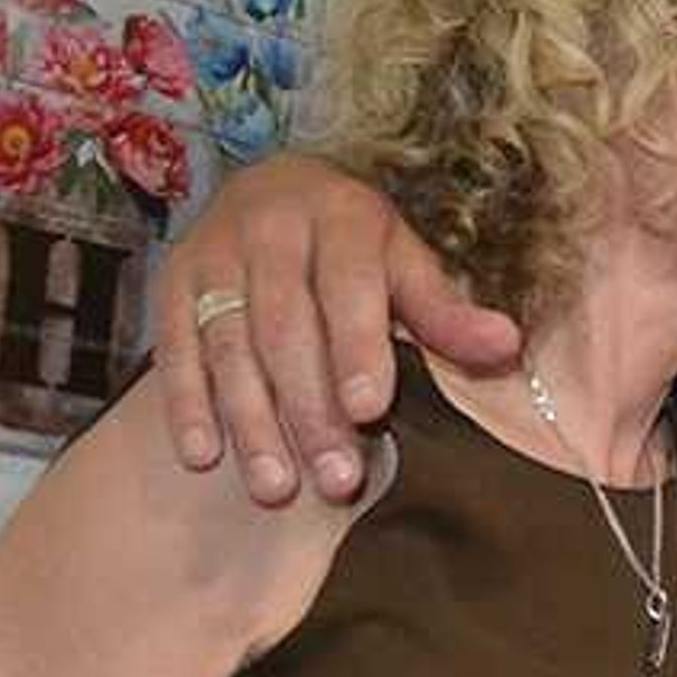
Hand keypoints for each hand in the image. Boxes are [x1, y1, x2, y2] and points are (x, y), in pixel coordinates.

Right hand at [151, 155, 514, 504]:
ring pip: (230, 346)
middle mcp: (271, 230)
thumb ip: (445, 311)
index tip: (368, 410)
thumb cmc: (353, 244)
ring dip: (251, 421)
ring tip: (276, 487)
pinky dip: (187, 405)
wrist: (269, 189)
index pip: (348, 287)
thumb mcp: (405, 262)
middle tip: (336, 479)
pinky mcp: (171, 285)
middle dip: (310, 409)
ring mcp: (213, 256)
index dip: (357, 348)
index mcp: (342, 216)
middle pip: (286, 329)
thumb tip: (505, 346)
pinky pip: (175, 349)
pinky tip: (204, 456)